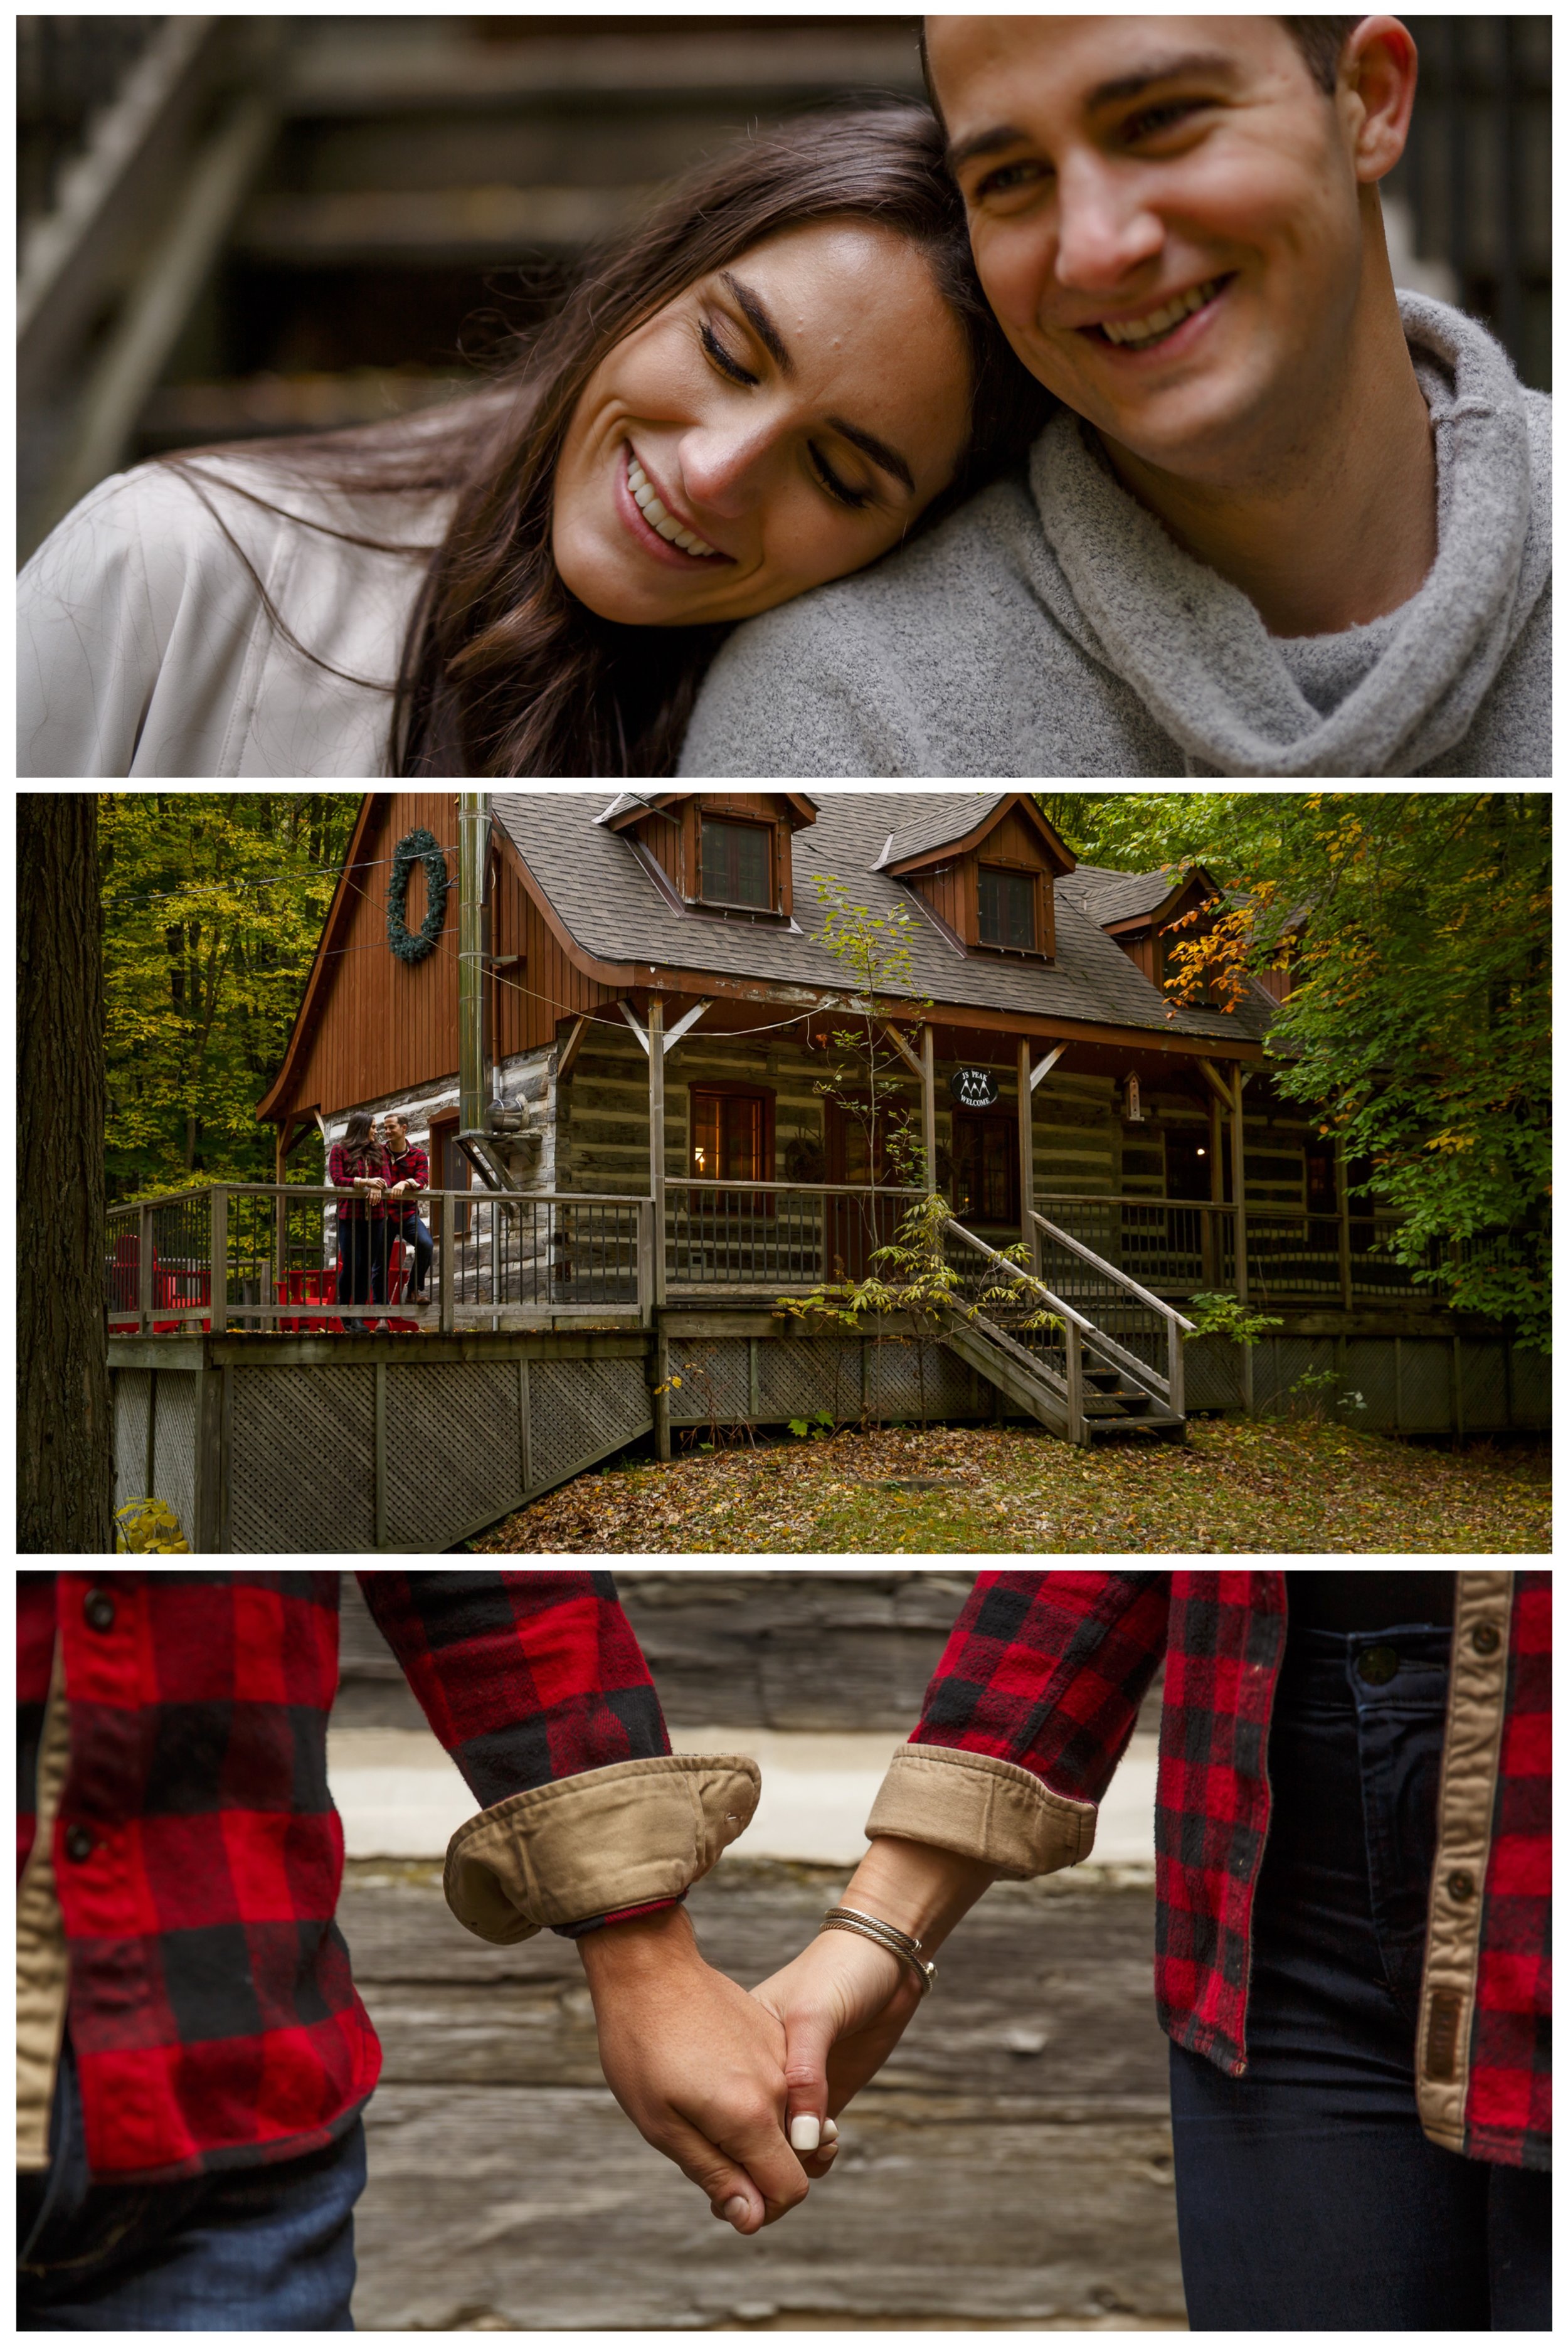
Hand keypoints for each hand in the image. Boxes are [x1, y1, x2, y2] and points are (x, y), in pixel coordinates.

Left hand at [579, 1905, 808, 2234]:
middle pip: (789, 2158)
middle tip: (698, 2146)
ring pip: (783, 2121)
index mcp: (751, 2115)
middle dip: (753, 2170)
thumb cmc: (642, 2047)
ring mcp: (780, 2054)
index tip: (723, 2194)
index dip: (761, 2207)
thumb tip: (752, 2218)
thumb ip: (714, 2173)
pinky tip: (711, 2075)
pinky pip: (779, 2084)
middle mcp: (778, 2086)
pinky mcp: (774, 2031)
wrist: (648, 1965)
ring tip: (699, 2107)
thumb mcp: (662, 2125)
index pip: (789, 2188)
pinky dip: (756, 2096)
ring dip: (753, 2132)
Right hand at [750, 1928, 923, 2170]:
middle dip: (763, 2156)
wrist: (885, 1958)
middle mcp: (762, 2073)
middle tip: (792, 2157)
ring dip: (796, 2158)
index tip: (755, 2156)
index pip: (726, 2106)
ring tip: (821, 2145)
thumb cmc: (838, 1972)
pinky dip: (816, 2154)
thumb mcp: (813, 2016)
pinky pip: (810, 2143)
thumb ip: (805, 2076)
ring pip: (781, 2144)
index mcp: (742, 2046)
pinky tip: (830, 2143)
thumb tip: (800, 2141)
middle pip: (749, 2133)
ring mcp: (794, 2088)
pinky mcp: (823, 2097)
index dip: (736, 2138)